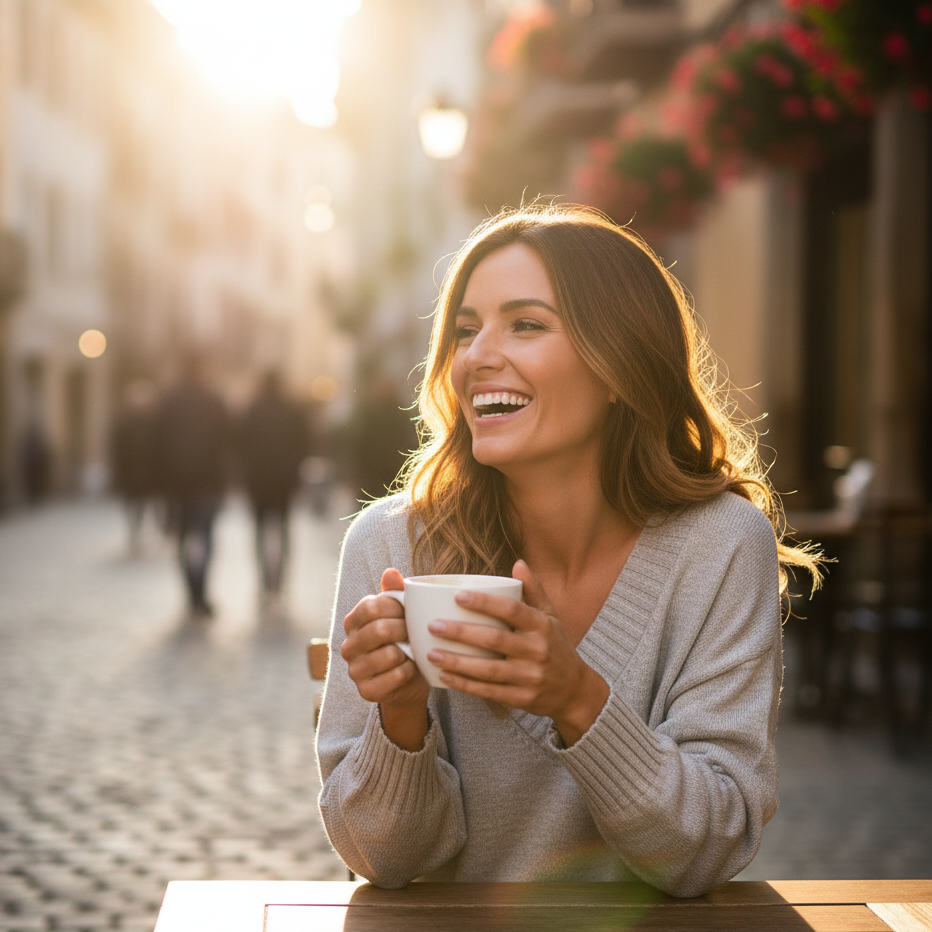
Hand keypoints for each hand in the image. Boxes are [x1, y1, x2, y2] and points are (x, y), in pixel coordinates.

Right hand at [341, 569, 429, 748]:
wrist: (408, 680)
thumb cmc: (404, 640)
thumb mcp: (400, 614)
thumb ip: (394, 592)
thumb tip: (391, 571)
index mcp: (353, 621)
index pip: (371, 607)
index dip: (396, 607)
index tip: (409, 611)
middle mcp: (348, 645)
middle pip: (380, 630)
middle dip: (405, 630)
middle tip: (415, 632)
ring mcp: (355, 670)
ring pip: (389, 654)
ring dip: (408, 652)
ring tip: (412, 650)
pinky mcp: (366, 691)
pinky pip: (395, 676)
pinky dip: (409, 671)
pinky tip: (410, 668)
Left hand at [426, 560, 608, 744]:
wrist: (575, 691)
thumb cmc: (556, 646)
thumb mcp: (550, 617)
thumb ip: (534, 590)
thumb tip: (518, 563)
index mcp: (541, 625)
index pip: (511, 610)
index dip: (484, 602)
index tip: (458, 596)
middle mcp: (537, 650)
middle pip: (494, 640)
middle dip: (461, 633)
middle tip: (434, 626)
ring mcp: (530, 677)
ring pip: (488, 670)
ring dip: (457, 662)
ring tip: (431, 654)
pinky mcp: (522, 699)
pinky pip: (489, 692)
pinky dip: (465, 685)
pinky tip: (444, 677)